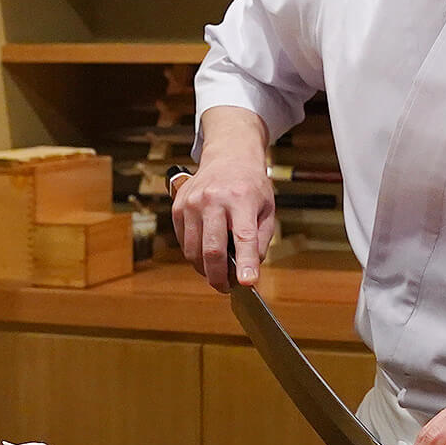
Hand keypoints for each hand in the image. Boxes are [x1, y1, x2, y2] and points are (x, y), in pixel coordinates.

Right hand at [171, 157, 273, 292]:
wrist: (228, 156)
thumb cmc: (251, 185)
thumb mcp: (267, 208)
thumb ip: (260, 240)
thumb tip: (249, 269)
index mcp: (241, 198)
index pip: (244, 237)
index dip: (245, 263)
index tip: (248, 284)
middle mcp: (213, 199)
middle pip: (212, 250)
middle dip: (219, 277)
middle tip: (227, 288)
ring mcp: (192, 203)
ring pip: (193, 251)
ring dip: (205, 270)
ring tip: (217, 273)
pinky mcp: (178, 207)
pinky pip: (184, 243)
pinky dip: (195, 255)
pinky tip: (206, 254)